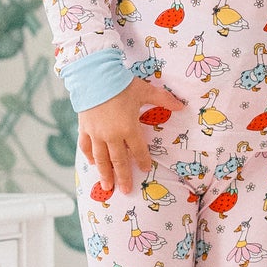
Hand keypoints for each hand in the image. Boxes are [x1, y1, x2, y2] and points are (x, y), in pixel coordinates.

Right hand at [79, 78, 184, 194]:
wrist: (93, 75)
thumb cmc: (120, 83)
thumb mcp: (144, 90)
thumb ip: (163, 100)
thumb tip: (182, 105)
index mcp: (129, 128)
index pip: (138, 150)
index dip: (142, 161)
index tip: (144, 169)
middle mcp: (112, 135)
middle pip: (119, 160)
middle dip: (123, 177)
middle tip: (125, 191)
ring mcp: (96, 133)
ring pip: (101, 158)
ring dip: (105, 173)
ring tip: (108, 186)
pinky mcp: (84, 128)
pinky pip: (86, 146)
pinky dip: (89, 156)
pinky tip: (92, 163)